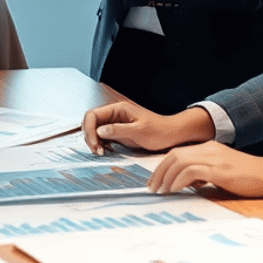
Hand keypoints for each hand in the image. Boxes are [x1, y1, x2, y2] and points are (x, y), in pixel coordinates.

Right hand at [83, 100, 214, 154]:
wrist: (173, 135)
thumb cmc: (159, 131)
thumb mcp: (139, 131)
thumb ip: (117, 130)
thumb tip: (98, 131)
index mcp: (118, 109)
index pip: (92, 115)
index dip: (89, 129)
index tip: (95, 144)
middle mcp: (114, 114)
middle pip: (91, 122)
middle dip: (89, 136)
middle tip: (97, 151)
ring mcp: (115, 122)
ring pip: (95, 129)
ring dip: (94, 141)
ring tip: (101, 152)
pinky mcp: (118, 131)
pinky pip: (102, 136)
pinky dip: (100, 143)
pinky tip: (106, 151)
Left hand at [147, 141, 262, 197]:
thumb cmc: (248, 177)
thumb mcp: (221, 172)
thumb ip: (204, 173)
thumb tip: (187, 183)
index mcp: (208, 148)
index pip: (177, 153)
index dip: (163, 166)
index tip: (155, 180)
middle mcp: (208, 149)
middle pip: (174, 156)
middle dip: (159, 171)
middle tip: (152, 187)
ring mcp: (213, 158)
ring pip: (179, 162)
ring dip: (166, 177)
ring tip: (160, 190)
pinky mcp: (219, 170)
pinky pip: (191, 172)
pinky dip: (178, 180)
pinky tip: (173, 190)